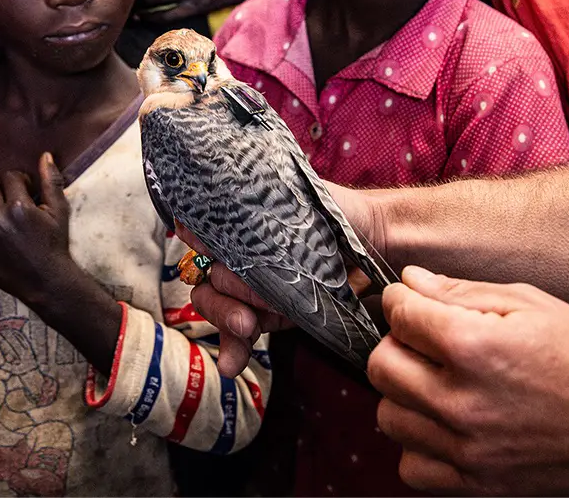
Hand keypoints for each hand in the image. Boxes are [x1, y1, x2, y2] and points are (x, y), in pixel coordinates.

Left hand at [0, 153, 75, 308]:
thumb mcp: (59, 211)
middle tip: (15, 209)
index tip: (26, 193)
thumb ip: (51, 181)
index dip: (20, 182)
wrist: (47, 282)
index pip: (10, 177)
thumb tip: (45, 155)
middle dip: (5, 194)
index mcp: (19, 206)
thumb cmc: (55, 245)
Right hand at [185, 183, 388, 377]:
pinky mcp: (269, 314)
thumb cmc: (335, 213)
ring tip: (246, 328)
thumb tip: (191, 225)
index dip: (199, 247)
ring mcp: (252, 286)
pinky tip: (231, 364)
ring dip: (226, 320)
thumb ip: (246, 212)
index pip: (198, 236)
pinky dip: (233, 349)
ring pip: (218, 305)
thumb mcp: (291, 204)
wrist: (377, 244)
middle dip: (223, 294)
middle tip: (249, 303)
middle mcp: (239, 253)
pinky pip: (240, 333)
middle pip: (207, 277)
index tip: (206, 252)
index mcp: (238, 221)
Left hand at [368, 266, 568, 494]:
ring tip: (439, 383)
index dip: (403, 300)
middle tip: (427, 341)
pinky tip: (446, 424)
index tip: (415, 301)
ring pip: (390, 417)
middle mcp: (462, 402)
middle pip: (381, 367)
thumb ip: (460, 292)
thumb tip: (410, 281)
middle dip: (398, 344)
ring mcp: (468, 449)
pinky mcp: (479, 484)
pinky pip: (413, 467)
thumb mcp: (529, 303)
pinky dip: (420, 445)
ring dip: (405, 395)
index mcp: (474, 347)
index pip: (398, 314)